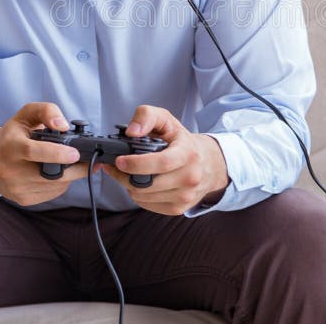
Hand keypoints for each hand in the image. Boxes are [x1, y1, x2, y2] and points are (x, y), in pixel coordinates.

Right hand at [0, 102, 94, 205]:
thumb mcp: (26, 114)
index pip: (33, 151)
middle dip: (75, 168)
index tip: (75, 153)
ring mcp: (16, 188)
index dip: (56, 154)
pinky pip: (53, 193)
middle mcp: (10, 170)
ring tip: (69, 162)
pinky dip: (61, 183)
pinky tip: (56, 172)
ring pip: (56, 185)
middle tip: (90, 159)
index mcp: (10, 146)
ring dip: (70, 174)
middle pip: (51, 174)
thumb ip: (47, 111)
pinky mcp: (23, 200)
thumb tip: (63, 125)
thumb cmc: (12, 135)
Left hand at [101, 104, 229, 215]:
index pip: (161, 163)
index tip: (119, 161)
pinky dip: (138, 194)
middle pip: (147, 184)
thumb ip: (147, 116)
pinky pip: (147, 204)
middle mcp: (190, 177)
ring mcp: (185, 196)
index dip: (137, 164)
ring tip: (127, 173)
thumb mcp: (167, 120)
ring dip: (129, 185)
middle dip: (124, 176)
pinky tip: (140, 183)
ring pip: (143, 197)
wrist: (209, 164)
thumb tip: (132, 132)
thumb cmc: (183, 142)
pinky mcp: (178, 208)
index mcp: (188, 154)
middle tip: (116, 166)